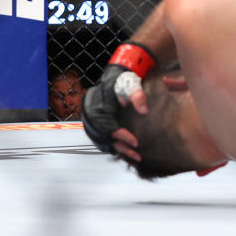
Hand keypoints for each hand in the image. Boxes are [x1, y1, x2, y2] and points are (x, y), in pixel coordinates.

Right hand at [82, 43, 156, 157]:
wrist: (115, 78)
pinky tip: (128, 152)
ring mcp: (93, 123)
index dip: (122, 136)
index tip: (136, 142)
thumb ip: (137, 95)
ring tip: (136, 157)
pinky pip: (103, 140)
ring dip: (119, 150)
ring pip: (103, 142)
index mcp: (96, 108)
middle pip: (104, 139)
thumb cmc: (123, 81)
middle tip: (138, 155)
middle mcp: (91, 117)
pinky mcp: (98, 126)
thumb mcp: (131, 84)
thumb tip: (144, 111)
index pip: (108, 127)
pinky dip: (115, 147)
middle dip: (121, 148)